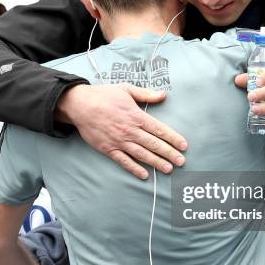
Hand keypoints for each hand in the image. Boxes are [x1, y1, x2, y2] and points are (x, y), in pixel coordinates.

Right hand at [56, 84, 186, 179]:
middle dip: (169, 153)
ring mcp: (119, 141)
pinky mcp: (108, 149)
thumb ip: (146, 94)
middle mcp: (130, 131)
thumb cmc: (104, 95)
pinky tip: (144, 175)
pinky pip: (124, 161)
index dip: (173, 138)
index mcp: (136, 116)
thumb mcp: (126, 89)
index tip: (184, 145)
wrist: (80, 105)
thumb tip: (163, 94)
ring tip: (168, 169)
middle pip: (154, 144)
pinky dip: (134, 168)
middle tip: (181, 161)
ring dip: (156, 163)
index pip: (159, 129)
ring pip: (141, 154)